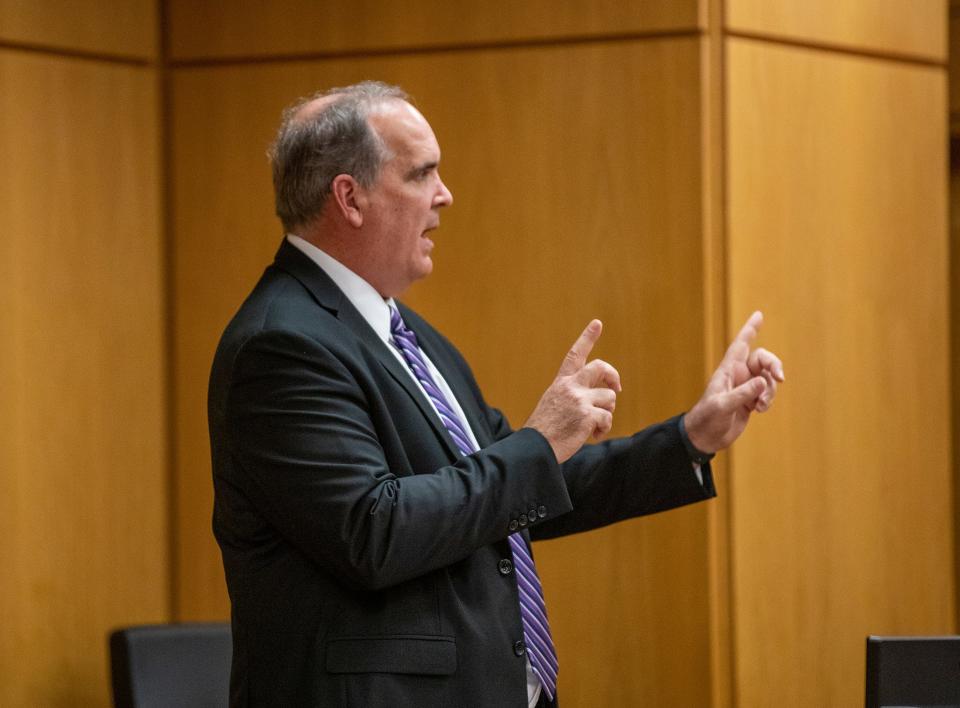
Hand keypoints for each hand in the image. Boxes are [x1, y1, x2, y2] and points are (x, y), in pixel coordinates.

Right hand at [524, 320, 621, 462]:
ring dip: (606, 413)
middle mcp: (570, 386)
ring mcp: (579, 399)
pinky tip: (592, 436)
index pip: (574, 355)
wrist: (535, 447)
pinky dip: (603, 429)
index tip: (597, 323)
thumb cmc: (545, 431)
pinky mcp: (587, 414)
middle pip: (601, 367)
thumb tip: (602, 399)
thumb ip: (574, 396)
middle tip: (617, 387)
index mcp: (561, 383)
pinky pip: (607, 418)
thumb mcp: (554, 404)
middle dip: (613, 376)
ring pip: (609, 398)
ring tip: (593, 426)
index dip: (587, 338)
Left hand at [683, 311, 784, 453]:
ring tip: (761, 405)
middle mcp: (738, 376)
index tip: (759, 315)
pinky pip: (767, 394)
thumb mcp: (722, 406)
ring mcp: (745, 388)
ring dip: (770, 390)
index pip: (740, 345)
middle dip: (774, 365)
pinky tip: (759, 410)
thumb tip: (762, 381)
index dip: (749, 330)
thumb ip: (742, 394)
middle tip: (780, 378)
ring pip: (768, 379)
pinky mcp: (750, 401)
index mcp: (728, 370)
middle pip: (763, 360)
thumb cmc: (707, 418)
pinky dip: (768, 401)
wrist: (704, 438)